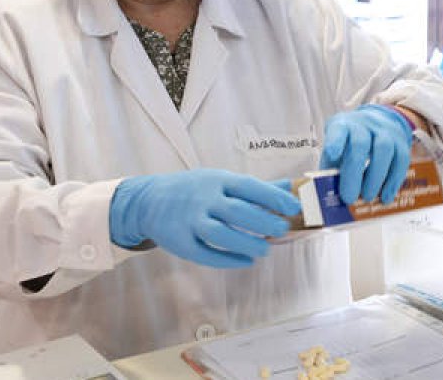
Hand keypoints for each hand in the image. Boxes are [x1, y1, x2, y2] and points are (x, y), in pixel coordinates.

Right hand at [109, 169, 301, 268]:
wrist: (149, 200)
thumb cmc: (194, 190)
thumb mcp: (222, 181)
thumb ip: (256, 187)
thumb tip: (289, 187)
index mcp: (217, 181)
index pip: (248, 186)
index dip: (272, 197)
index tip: (293, 207)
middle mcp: (203, 199)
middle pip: (236, 211)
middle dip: (262, 221)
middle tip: (281, 230)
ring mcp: (190, 221)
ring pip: (220, 234)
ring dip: (246, 243)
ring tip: (264, 249)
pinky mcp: (180, 242)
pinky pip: (205, 254)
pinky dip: (227, 260)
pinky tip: (246, 261)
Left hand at [320, 104, 412, 204]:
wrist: (376, 125)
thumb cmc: (349, 144)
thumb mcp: (335, 152)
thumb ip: (332, 171)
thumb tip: (332, 198)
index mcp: (343, 125)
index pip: (338, 129)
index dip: (335, 141)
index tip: (332, 154)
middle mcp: (364, 124)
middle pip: (360, 143)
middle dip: (354, 172)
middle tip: (349, 197)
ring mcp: (384, 131)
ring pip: (384, 149)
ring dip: (376, 177)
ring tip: (368, 197)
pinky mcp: (401, 142)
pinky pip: (401, 160)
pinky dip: (393, 181)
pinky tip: (385, 197)